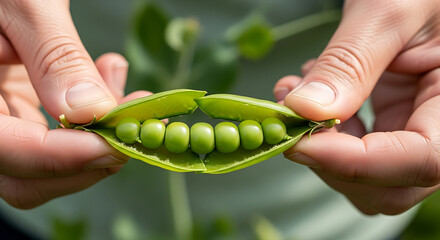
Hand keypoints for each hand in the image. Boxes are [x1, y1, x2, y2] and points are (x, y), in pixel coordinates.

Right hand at [0, 1, 146, 208]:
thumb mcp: (25, 5)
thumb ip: (55, 57)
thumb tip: (92, 110)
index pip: (11, 152)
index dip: (67, 158)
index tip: (118, 143)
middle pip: (30, 176)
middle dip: (90, 159)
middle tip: (131, 126)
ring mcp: (4, 119)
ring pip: (53, 162)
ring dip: (100, 134)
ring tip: (118, 80)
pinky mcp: (24, 110)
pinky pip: (62, 134)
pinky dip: (94, 115)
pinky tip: (109, 74)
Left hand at [274, 0, 439, 214]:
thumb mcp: (387, 13)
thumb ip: (349, 63)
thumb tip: (303, 109)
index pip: (422, 160)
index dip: (355, 162)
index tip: (298, 143)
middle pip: (389, 184)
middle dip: (329, 159)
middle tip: (290, 119)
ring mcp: (418, 128)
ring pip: (366, 174)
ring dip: (320, 144)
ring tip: (296, 92)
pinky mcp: (395, 120)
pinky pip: (356, 148)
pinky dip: (324, 131)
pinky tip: (312, 92)